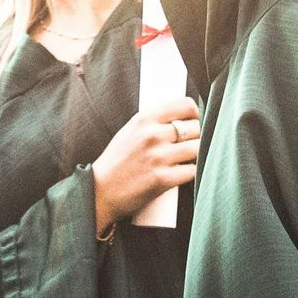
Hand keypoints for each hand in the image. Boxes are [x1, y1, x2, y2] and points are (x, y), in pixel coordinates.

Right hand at [92, 98, 203, 234]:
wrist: (100, 192)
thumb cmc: (115, 162)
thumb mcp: (130, 131)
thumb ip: (153, 123)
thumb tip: (182, 118)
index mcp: (144, 119)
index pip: (184, 105)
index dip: (193, 114)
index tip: (193, 121)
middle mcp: (152, 135)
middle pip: (195, 128)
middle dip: (194, 136)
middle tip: (186, 145)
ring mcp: (158, 158)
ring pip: (197, 149)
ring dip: (194, 155)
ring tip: (184, 159)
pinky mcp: (163, 180)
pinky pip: (192, 171)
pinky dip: (190, 172)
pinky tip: (181, 173)